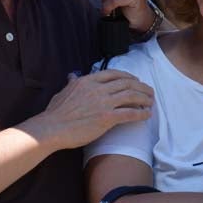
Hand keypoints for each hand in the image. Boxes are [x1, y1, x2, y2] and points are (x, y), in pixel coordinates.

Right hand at [34, 70, 153, 149]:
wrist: (51, 128)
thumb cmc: (55, 113)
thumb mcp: (63, 92)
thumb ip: (71, 83)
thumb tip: (72, 76)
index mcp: (88, 81)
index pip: (114, 74)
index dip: (128, 76)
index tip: (135, 80)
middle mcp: (98, 89)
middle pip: (126, 83)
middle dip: (140, 86)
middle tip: (148, 91)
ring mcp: (103, 103)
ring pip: (131, 96)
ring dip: (144, 98)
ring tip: (151, 101)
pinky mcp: (107, 118)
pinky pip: (129, 113)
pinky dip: (141, 113)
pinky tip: (146, 115)